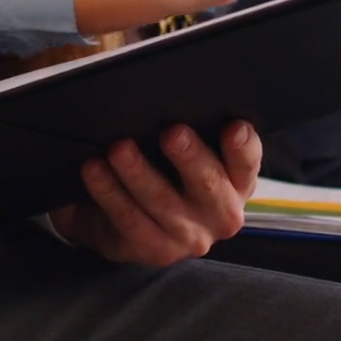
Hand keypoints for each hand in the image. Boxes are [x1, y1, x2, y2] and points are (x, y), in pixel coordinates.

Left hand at [48, 122, 261, 265]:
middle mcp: (222, 213)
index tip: (234, 126)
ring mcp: (190, 237)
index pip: (247, 162)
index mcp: (237, 181)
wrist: (123, 218)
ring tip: (119, 148)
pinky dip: (109, 193)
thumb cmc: (161, 167)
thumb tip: (166, 89)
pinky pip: (129, 220)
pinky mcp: (155, 251)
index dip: (243, 146)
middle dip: (190, 157)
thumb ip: (188, 127)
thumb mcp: (182, 149)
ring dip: (138, 173)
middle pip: (209, 184)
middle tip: (171, 132)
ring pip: (163, 203)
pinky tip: (94, 170)